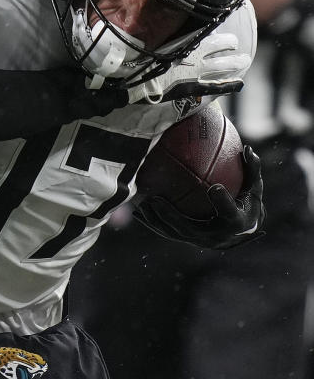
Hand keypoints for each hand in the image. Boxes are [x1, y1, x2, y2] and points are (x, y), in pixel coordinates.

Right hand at [126, 33, 250, 103]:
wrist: (142, 82)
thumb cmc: (147, 62)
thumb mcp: (161, 46)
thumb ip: (175, 40)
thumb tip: (181, 31)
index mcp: (190, 47)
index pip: (215, 41)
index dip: (226, 41)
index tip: (231, 41)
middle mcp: (198, 59)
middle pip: (222, 54)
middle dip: (233, 53)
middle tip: (242, 53)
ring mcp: (198, 74)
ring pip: (223, 68)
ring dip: (235, 65)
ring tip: (245, 61)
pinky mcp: (195, 88)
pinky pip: (216, 87)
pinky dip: (229, 85)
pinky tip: (239, 84)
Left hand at [133, 146, 265, 248]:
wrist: (241, 231)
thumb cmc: (246, 203)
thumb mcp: (253, 188)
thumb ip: (252, 171)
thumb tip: (248, 148)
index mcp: (236, 222)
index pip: (230, 213)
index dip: (223, 202)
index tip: (215, 188)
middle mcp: (216, 237)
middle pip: (190, 229)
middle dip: (171, 217)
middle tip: (155, 200)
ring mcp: (201, 241)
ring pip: (174, 233)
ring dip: (156, 221)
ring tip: (141, 204)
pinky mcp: (189, 240)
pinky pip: (167, 232)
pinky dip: (153, 223)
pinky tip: (137, 210)